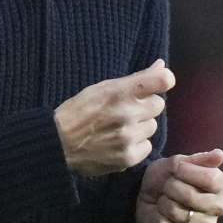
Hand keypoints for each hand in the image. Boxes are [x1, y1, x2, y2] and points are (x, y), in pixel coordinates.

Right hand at [53, 59, 174, 176]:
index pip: (162, 80)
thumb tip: (161, 65)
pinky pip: (147, 146)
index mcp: (119, 91)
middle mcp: (127, 113)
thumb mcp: (102, 88)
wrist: (58, 144)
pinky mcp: (128, 157)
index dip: (164, 80)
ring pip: (152, 127)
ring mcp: (128, 137)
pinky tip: (119, 143)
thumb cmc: (78, 111)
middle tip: (126, 110)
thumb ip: (135, 78)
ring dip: (140, 126)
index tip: (158, 84)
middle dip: (144, 106)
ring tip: (119, 128)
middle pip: (158, 105)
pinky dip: (136, 145)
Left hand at [136, 149, 222, 222]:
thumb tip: (220, 154)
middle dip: (171, 187)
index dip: (186, 172)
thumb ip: (198, 159)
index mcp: (220, 184)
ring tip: (165, 200)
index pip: (210, 179)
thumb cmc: (166, 177)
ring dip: (163, 203)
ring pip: (178, 213)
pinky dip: (158, 219)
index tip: (175, 169)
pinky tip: (162, 215)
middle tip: (167, 186)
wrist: (147, 196)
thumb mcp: (177, 162)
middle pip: (192, 197)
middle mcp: (219, 206)